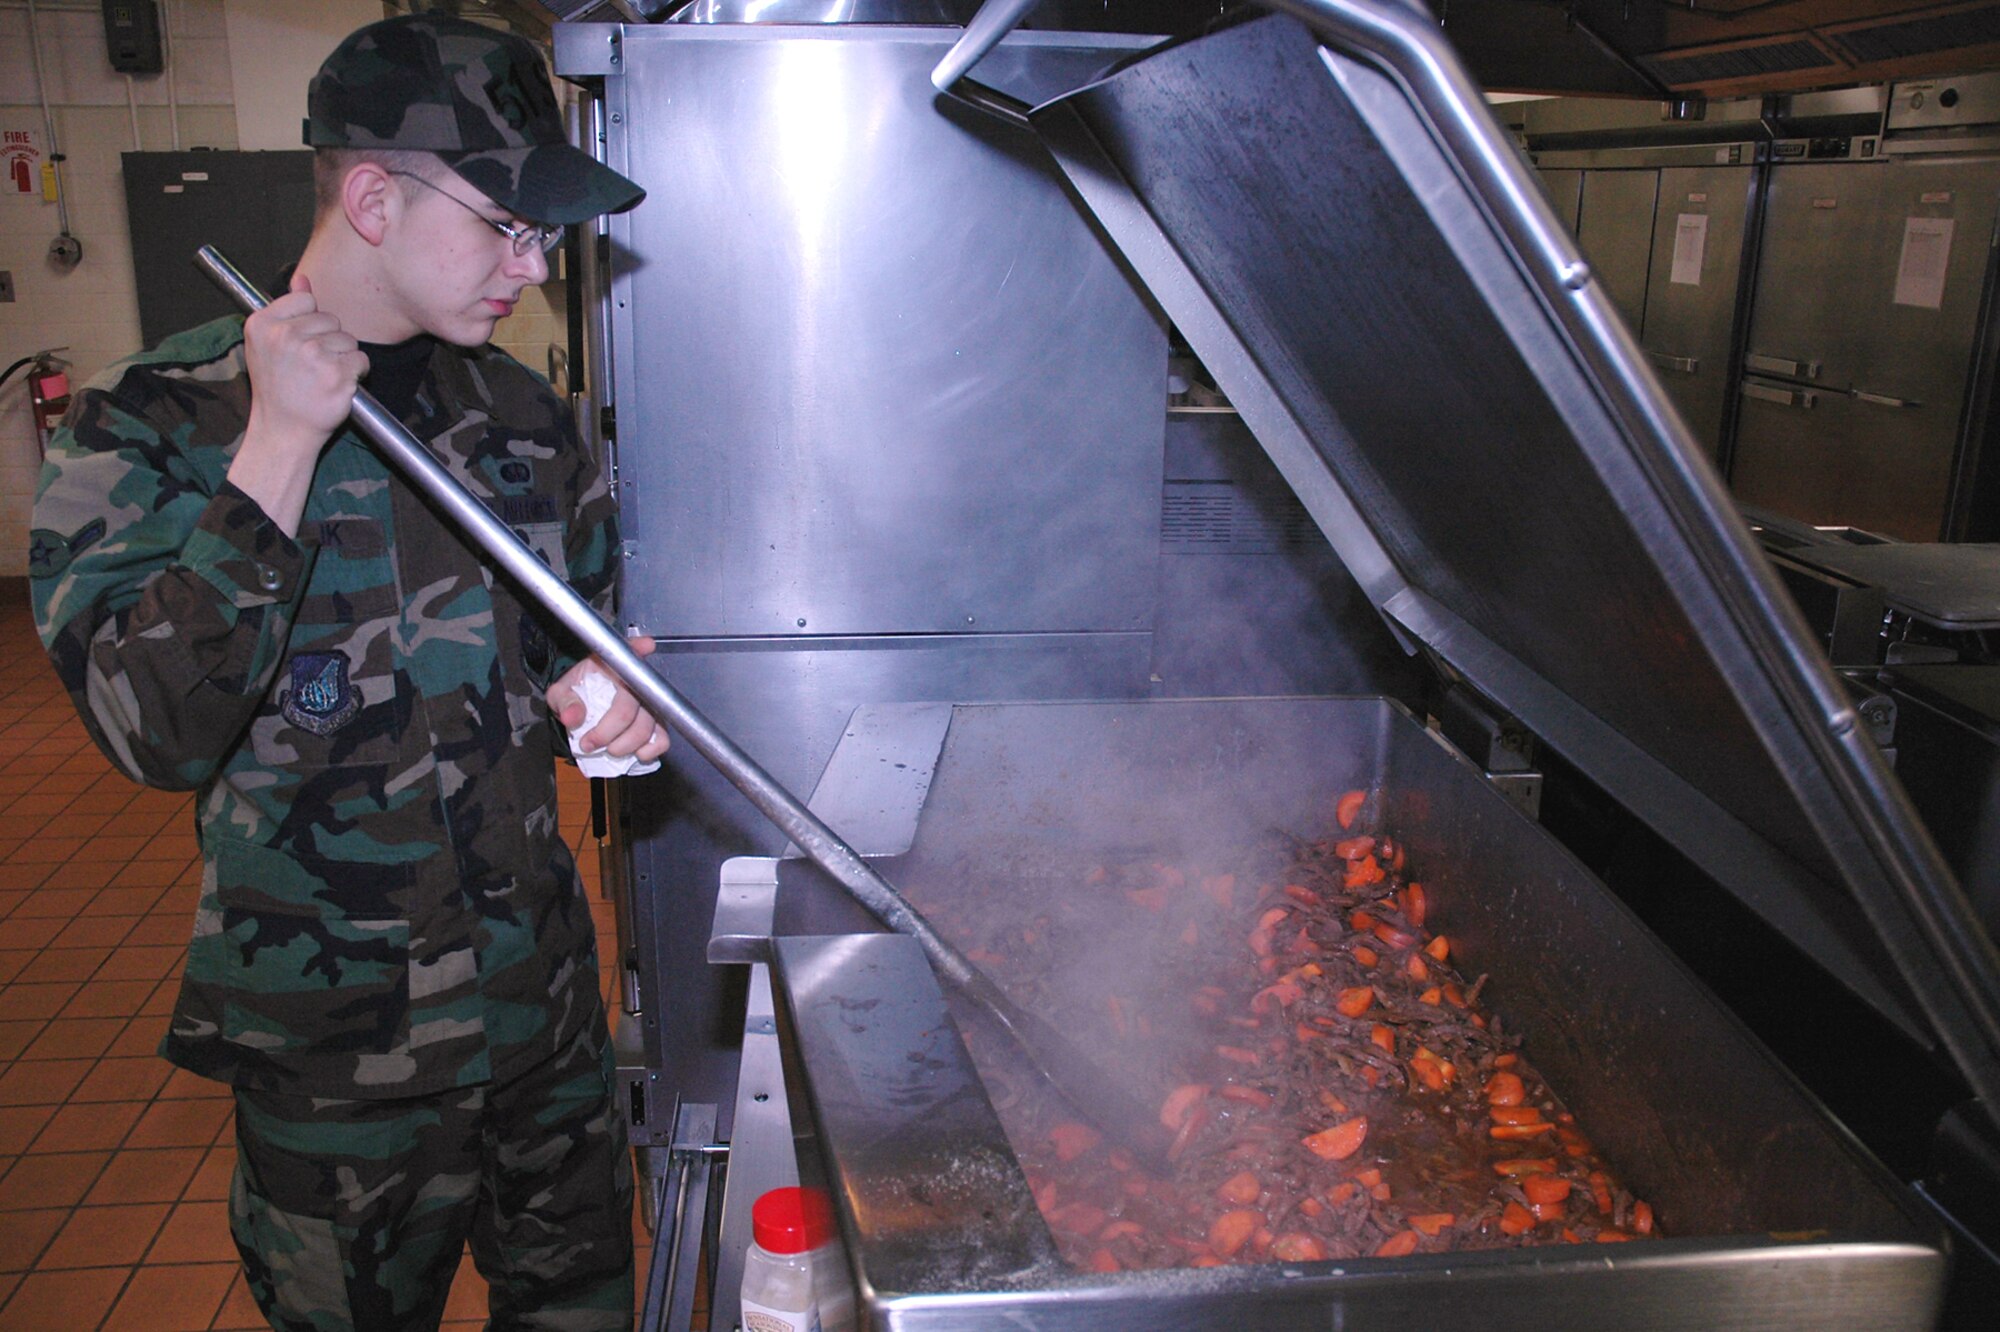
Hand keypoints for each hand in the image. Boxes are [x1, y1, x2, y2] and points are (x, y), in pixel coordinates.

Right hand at [229, 273, 368, 535]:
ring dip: (343, 358)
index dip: (311, 320)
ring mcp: (312, 355)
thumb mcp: (269, 344)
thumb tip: (303, 279)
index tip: (301, 341)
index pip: (307, 299)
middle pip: (331, 319)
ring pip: (348, 339)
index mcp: (263, 324)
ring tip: (321, 377)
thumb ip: (287, 309)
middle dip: (329, 341)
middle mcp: (285, 336)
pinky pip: (361, 360)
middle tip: (311, 366)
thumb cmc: (278, 387)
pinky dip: (356, 374)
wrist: (283, 431)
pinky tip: (336, 386)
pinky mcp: (336, 375)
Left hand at [548, 637, 670, 761]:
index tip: (645, 645)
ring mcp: (650, 701)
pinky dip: (650, 750)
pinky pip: (662, 738)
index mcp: (613, 664)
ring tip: (608, 750)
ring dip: (626, 745)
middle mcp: (636, 680)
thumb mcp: (562, 691)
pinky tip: (635, 752)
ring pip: (647, 727)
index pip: (629, 651)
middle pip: (631, 708)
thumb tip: (572, 718)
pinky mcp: (657, 721)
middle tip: (589, 744)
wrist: (586, 705)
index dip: (639, 649)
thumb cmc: (578, 692)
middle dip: (609, 734)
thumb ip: (565, 701)